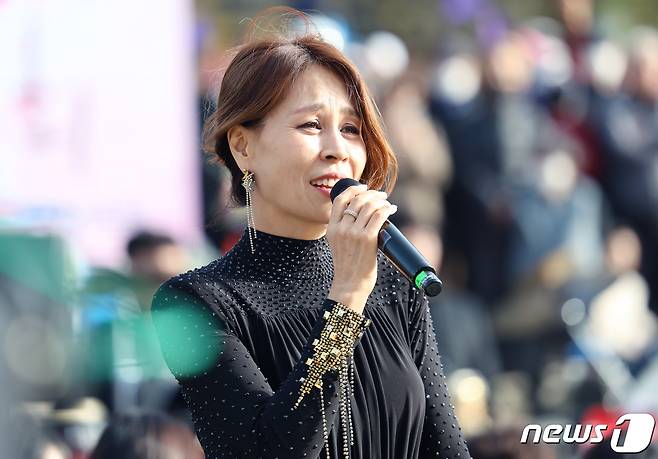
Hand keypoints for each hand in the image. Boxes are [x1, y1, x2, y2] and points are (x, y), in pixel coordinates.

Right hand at [326, 184, 397, 313]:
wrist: (350, 285)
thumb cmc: (348, 267)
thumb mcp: (338, 244)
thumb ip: (344, 230)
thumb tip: (364, 215)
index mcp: (332, 229)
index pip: (339, 200)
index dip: (353, 190)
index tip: (364, 188)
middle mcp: (341, 228)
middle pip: (357, 200)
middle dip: (372, 194)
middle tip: (381, 196)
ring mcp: (354, 233)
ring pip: (369, 206)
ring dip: (381, 201)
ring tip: (387, 203)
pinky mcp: (367, 239)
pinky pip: (379, 216)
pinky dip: (387, 209)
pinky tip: (391, 209)